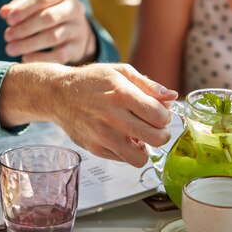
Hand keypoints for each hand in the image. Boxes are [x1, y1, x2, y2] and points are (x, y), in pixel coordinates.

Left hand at [0, 0, 95, 64]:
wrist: (77, 29)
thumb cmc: (51, 11)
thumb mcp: (37, 4)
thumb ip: (20, 6)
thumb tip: (3, 12)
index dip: (24, 9)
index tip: (9, 20)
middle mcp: (75, 9)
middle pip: (49, 18)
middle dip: (25, 28)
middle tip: (7, 36)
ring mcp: (78, 29)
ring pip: (53, 37)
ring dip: (29, 44)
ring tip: (10, 49)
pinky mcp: (78, 48)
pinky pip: (59, 55)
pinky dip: (41, 58)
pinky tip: (25, 58)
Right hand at [0, 63, 177, 166]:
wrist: (58, 94)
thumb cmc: (92, 81)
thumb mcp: (121, 72)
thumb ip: (149, 85)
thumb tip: (173, 96)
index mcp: (122, 94)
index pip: (160, 116)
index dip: (166, 116)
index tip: (160, 113)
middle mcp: (112, 117)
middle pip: (156, 138)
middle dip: (162, 133)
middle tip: (155, 127)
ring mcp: (103, 136)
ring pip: (141, 158)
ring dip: (145, 147)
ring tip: (140, 135)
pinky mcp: (95, 149)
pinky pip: (124, 159)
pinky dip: (128, 151)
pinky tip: (123, 137)